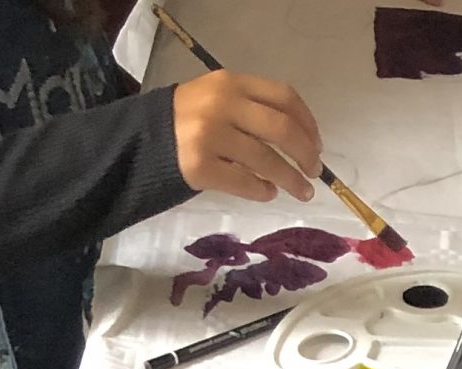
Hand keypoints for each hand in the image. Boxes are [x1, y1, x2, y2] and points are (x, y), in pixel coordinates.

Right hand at [171, 70, 322, 203]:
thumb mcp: (218, 99)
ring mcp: (210, 136)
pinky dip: (263, 191)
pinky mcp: (200, 166)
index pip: (283, 97)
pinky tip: (268, 193)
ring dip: (291, 180)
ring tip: (302, 192)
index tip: (317, 145)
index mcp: (230, 83)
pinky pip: (245, 183)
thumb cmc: (190, 123)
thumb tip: (301, 141)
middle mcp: (222, 105)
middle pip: (281, 129)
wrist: (144, 141)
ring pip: (266, 160)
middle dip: (306, 154)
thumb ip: (252, 109)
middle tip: (314, 172)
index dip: (308, 123)